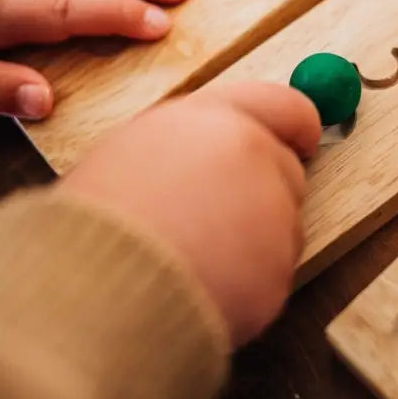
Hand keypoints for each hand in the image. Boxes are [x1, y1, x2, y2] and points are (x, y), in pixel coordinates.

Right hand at [59, 82, 321, 345]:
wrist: (94, 291)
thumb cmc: (98, 221)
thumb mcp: (134, 148)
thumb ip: (191, 139)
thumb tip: (222, 147)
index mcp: (216, 120)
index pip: (286, 106)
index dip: (296, 125)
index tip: (303, 138)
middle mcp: (255, 159)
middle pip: (286, 170)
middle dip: (262, 192)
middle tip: (211, 218)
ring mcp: (273, 217)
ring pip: (282, 226)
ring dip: (253, 240)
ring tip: (190, 255)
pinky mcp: (278, 273)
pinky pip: (273, 275)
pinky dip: (248, 284)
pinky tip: (200, 286)